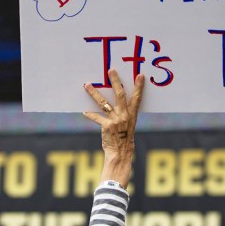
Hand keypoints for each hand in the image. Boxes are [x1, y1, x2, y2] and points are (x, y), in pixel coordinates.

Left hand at [83, 69, 144, 186]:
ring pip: (103, 102)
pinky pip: (96, 117)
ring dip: (94, 93)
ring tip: (87, 84)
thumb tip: (117, 105)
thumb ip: (124, 116)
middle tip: (110, 70)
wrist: (120, 155)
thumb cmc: (124, 141)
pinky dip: (90, 114)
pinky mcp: (107, 126)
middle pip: (120, 94)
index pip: (137, 98)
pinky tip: (84, 111)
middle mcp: (125, 115)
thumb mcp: (128, 126)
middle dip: (115, 81)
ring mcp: (116, 120)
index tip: (139, 75)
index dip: (139, 86)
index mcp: (132, 115)